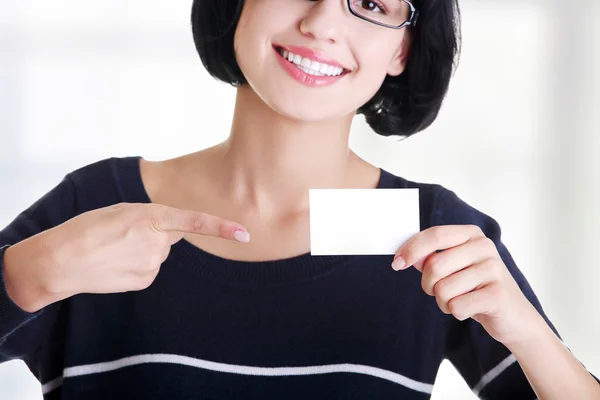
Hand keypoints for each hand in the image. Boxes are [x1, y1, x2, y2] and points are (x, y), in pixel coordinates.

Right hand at [4, 203, 249, 310]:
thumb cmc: (88, 229)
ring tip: (115, 249)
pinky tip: (116, 264)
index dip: (222, 228)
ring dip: (143, 250)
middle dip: (153, 234)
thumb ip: (151, 220)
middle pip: (169, 237)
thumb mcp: (122, 212)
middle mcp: (158, 243)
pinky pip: (149, 269)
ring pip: (158, 254)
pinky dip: (136, 265)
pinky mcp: (145, 281)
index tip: (245, 234)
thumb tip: (166, 238)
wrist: (61, 261)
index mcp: (152, 217)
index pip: (195, 222)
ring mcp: (153, 265)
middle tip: (123, 235)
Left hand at [391, 224, 544, 346]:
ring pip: (443, 289)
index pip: (434, 235)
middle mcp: (485, 247)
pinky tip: (471, 309)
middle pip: (434, 265)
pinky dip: (457, 312)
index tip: (397, 263)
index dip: (412, 249)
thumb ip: (431, 258)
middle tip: (440, 292)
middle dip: (428, 285)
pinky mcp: (498, 294)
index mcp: (472, 235)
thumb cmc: (477, 289)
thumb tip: (406, 256)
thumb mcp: (453, 269)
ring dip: (443, 302)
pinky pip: (457, 306)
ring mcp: (494, 269)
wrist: (514, 317)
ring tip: (460, 300)